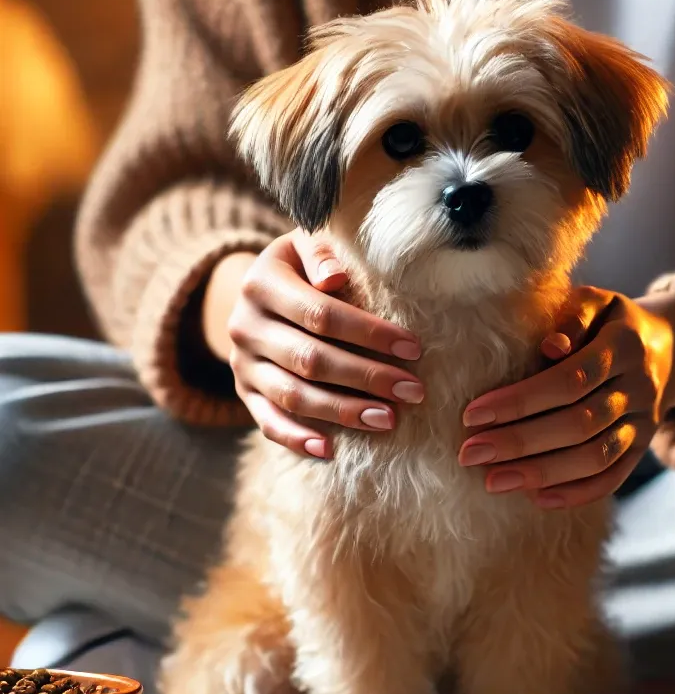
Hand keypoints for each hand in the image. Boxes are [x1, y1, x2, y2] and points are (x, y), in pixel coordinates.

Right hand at [205, 230, 423, 458]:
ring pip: (292, 395)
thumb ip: (322, 253)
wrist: (256, 287)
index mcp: (261, 283)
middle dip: (367, 378)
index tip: (413, 349)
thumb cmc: (303, 264)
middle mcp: (245, 326)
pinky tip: (330, 450)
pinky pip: (267, 421)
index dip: (369, 334)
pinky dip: (297, 439)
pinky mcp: (244, 392)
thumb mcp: (308, 243)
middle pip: (311, 359)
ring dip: (343, 411)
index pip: (321, 314)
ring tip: (388, 420)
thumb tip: (335, 278)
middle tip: (413, 392)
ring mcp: (241, 363)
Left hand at [457, 286, 674, 507]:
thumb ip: (572, 318)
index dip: (521, 400)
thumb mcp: (595, 302)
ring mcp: (645, 422)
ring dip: (542, 473)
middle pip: (580, 424)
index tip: (472, 414)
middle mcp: (639, 387)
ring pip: (596, 457)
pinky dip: (576, 493)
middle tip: (470, 454)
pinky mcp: (642, 447)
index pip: (570, 379)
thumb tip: (549, 346)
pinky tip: (536, 498)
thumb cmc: (608, 321)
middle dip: (520, 442)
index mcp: (624, 345)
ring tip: (493, 481)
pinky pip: (613, 478)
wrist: (666, 346)